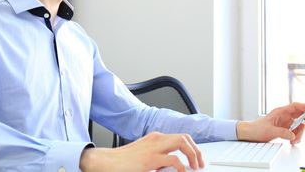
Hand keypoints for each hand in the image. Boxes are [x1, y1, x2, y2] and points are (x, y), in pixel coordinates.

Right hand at [79, 132, 203, 171]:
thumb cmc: (122, 161)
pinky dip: (182, 166)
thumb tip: (173, 167)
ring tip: (195, 167)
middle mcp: (156, 139)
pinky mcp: (150, 159)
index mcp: (154, 138)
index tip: (196, 159)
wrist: (105, 162)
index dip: (191, 148)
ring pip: (182, 142)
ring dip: (193, 155)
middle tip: (199, 164)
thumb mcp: (143, 156)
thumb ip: (158, 158)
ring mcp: (154, 147)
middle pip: (184, 137)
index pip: (179, 137)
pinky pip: (174, 159)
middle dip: (196, 150)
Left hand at [236, 102, 304, 144]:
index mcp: (281, 112)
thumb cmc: (257, 129)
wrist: (250, 134)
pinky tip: (292, 142)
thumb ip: (282, 132)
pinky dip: (296, 137)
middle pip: (301, 115)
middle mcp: (284, 116)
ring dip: (300, 134)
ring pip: (300, 126)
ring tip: (294, 141)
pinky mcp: (285, 129)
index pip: (296, 106)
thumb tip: (292, 135)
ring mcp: (285, 123)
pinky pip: (295, 132)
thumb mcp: (269, 131)